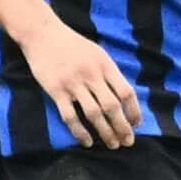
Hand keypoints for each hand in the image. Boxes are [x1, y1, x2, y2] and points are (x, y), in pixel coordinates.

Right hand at [28, 17, 140, 148]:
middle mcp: (92, 75)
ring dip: (105, 132)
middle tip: (128, 142)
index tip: (137, 124)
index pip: (126, 92)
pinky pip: (70, 116)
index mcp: (106, 66)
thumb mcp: (98, 54)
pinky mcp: (56, 91)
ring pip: (94, 114)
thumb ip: (110, 73)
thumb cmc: (73, 45)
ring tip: (113, 144)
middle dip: (123, 127)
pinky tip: (87, 141)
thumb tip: (125, 97)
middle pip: (112, 106)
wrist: (43, 34)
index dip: (134, 111)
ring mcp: (74, 84)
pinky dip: (80, 131)